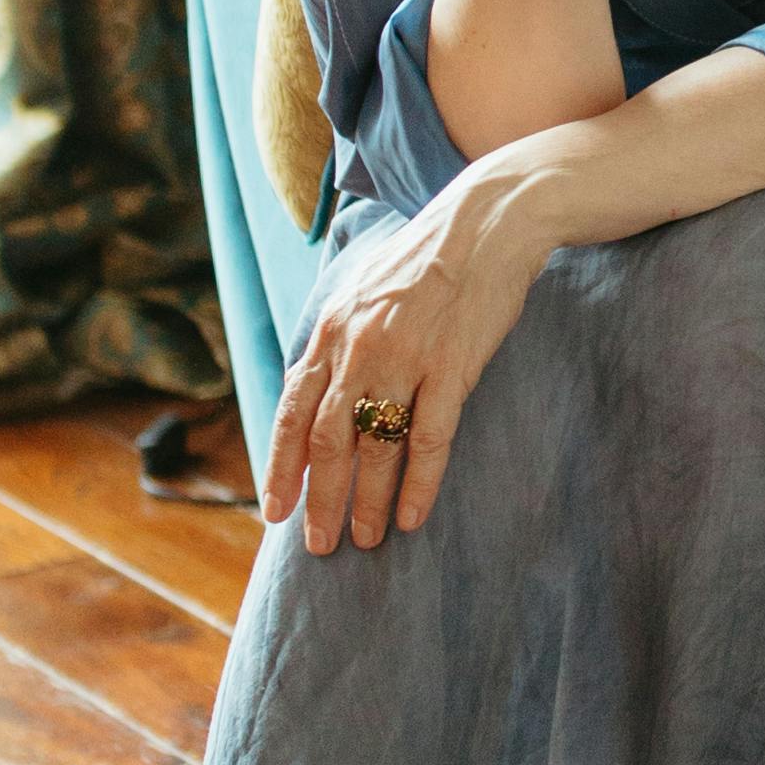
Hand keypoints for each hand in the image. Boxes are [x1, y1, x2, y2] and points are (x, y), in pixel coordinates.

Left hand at [268, 177, 543, 553]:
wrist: (488, 220)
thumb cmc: (428, 257)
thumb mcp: (363, 291)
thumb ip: (338, 340)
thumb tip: (314, 389)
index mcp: (332, 330)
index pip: (293, 412)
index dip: (282, 467)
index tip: (276, 511)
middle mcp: (359, 349)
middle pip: (327, 441)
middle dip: (319, 499)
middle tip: (317, 544)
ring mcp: (405, 359)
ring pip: (374, 448)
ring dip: (366, 501)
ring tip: (364, 539)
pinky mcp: (451, 367)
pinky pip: (429, 440)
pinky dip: (419, 484)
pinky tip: (413, 517)